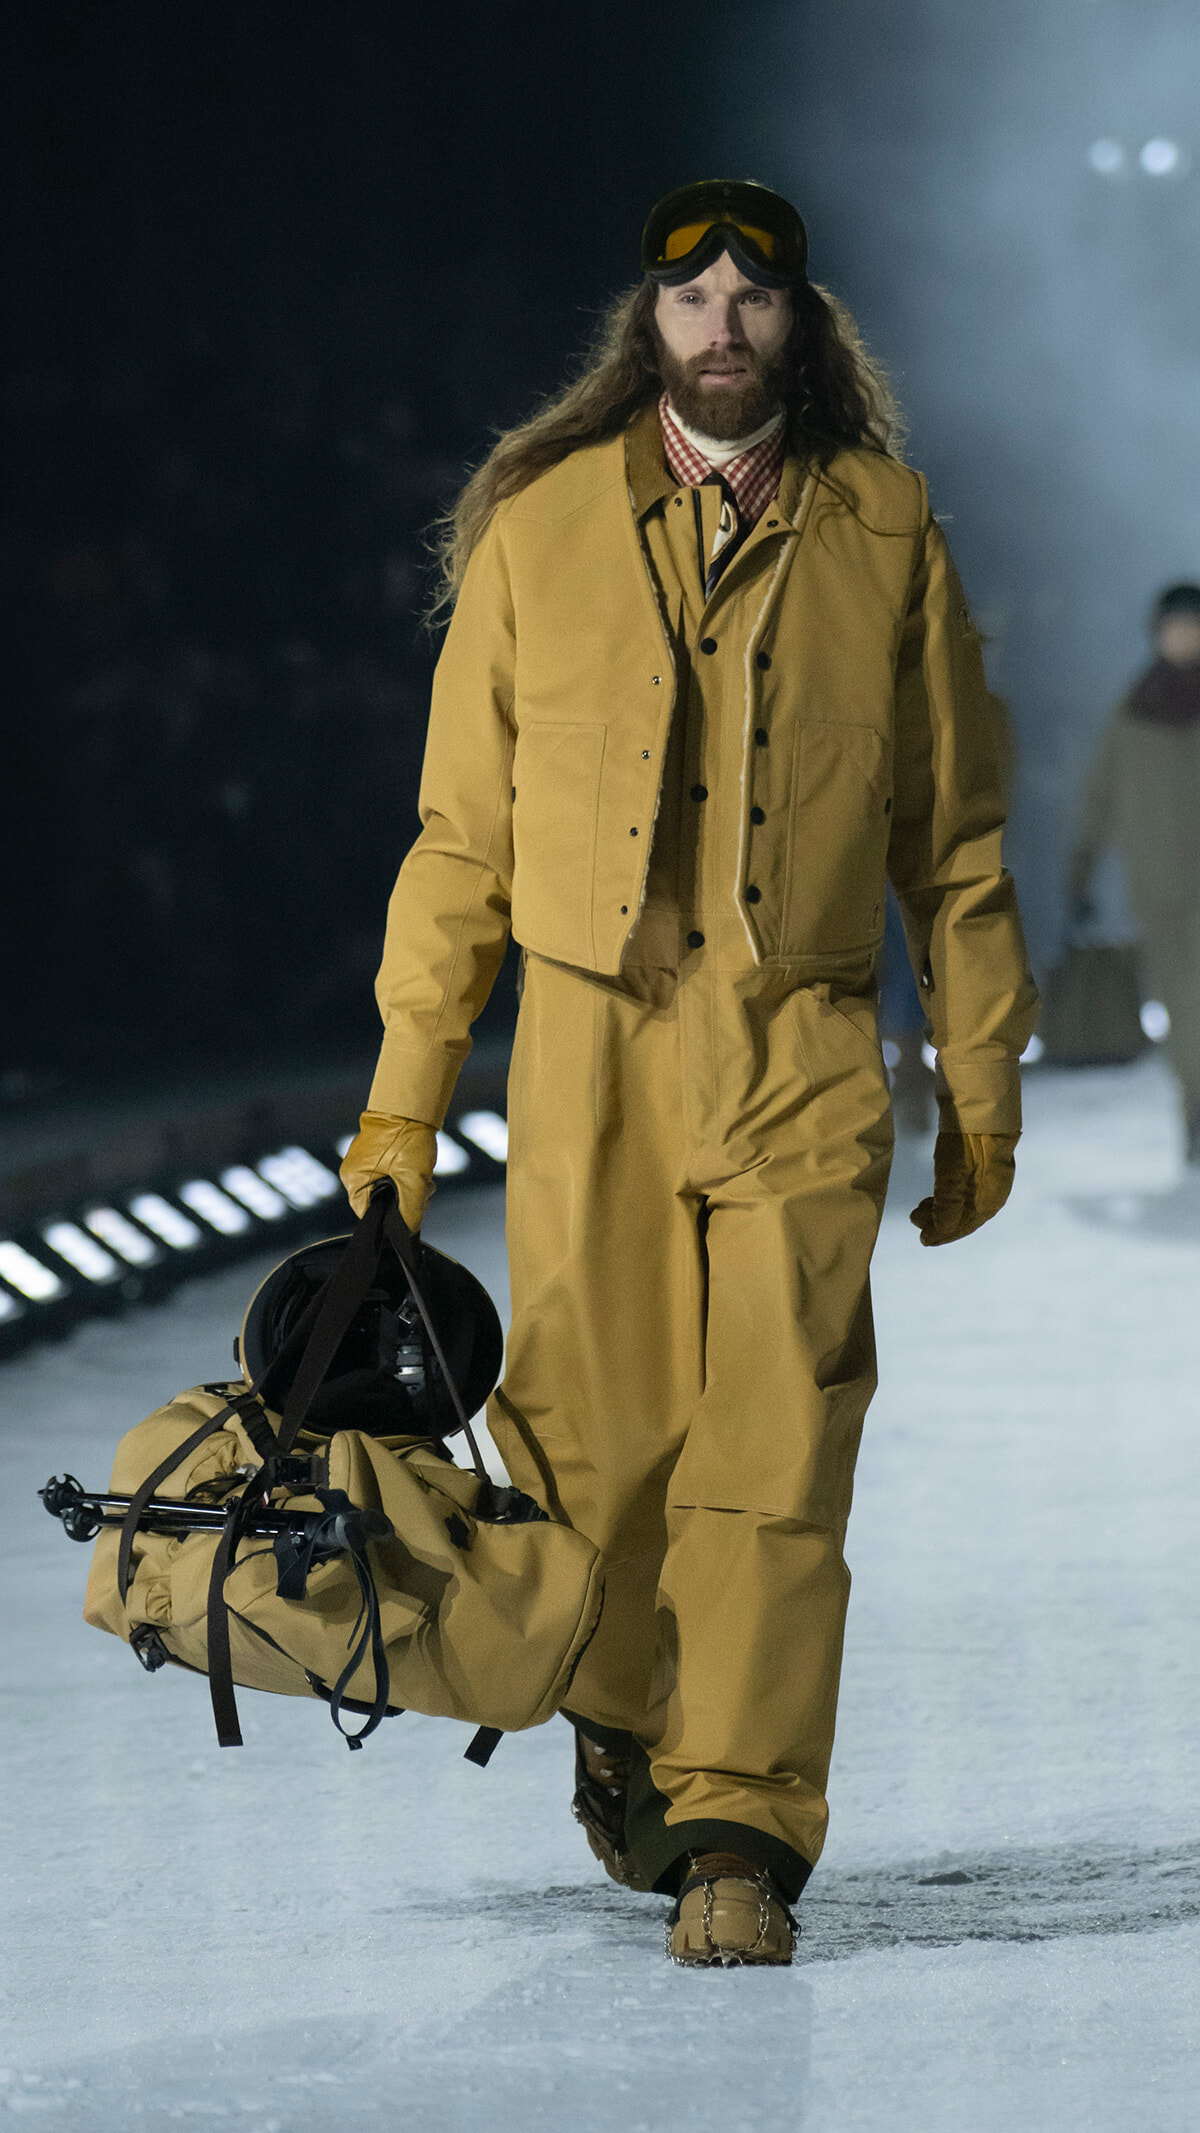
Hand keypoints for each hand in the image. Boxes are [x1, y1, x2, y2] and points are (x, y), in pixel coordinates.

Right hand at [339, 1112, 437, 1228]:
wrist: (411, 1104)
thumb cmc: (406, 1138)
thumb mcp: (413, 1179)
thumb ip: (410, 1210)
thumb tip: (408, 1231)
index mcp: (353, 1179)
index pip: (369, 1214)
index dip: (391, 1217)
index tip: (412, 1210)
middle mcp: (353, 1171)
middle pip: (380, 1201)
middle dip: (405, 1199)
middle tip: (423, 1190)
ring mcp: (364, 1161)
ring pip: (389, 1188)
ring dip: (409, 1186)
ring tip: (424, 1176)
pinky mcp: (377, 1153)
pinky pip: (391, 1173)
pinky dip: (407, 1174)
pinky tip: (420, 1169)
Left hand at [910, 1130, 1017, 1245]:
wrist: (981, 1102)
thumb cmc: (967, 1141)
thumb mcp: (952, 1175)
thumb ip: (947, 1206)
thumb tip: (940, 1231)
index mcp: (990, 1199)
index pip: (964, 1225)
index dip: (944, 1235)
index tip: (924, 1240)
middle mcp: (992, 1191)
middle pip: (964, 1216)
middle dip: (939, 1222)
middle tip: (916, 1220)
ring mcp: (988, 1176)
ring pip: (963, 1202)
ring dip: (941, 1209)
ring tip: (920, 1208)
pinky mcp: (980, 1161)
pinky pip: (963, 1189)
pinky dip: (947, 1196)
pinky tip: (934, 1195)